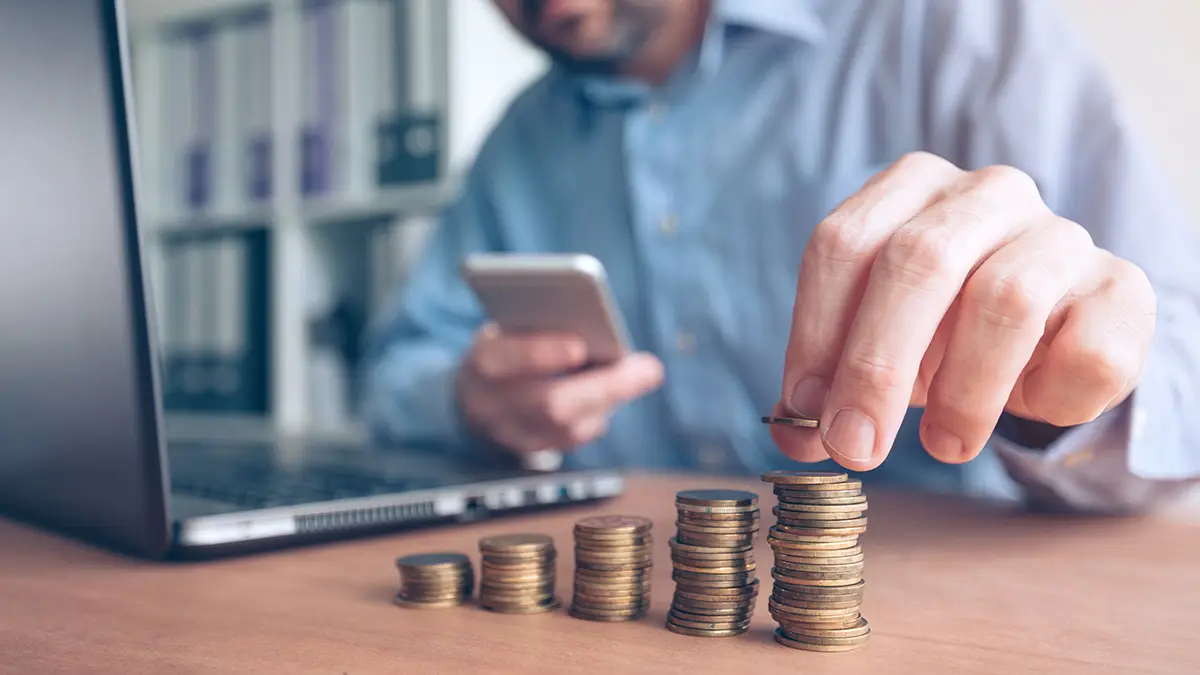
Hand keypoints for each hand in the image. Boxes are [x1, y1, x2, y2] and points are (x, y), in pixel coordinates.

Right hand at [456, 323, 663, 455]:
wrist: (475, 396)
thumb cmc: (506, 348)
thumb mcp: (510, 328)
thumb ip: (541, 324)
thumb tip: (598, 329)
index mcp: (482, 361)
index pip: (503, 358)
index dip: (541, 353)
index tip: (579, 345)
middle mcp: (491, 405)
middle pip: (549, 404)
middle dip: (604, 386)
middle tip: (648, 369)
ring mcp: (511, 434)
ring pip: (567, 429)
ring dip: (610, 399)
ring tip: (642, 373)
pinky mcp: (532, 451)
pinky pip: (573, 439)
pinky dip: (599, 413)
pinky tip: (616, 392)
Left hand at [770, 152, 1156, 470]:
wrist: (1050, 340)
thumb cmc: (943, 336)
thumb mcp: (875, 353)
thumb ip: (828, 388)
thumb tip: (792, 436)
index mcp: (909, 188)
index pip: (842, 244)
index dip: (816, 331)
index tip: (805, 409)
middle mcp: (986, 193)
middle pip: (918, 260)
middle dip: (875, 365)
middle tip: (855, 446)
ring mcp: (1061, 234)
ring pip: (1005, 299)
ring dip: (963, 391)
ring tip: (943, 446)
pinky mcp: (1122, 288)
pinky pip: (1086, 347)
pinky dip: (1048, 395)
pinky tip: (1028, 406)